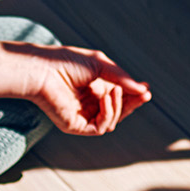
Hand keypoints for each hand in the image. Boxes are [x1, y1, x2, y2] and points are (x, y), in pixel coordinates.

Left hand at [25, 44, 150, 135]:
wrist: (43, 70)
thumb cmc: (66, 63)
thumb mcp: (100, 65)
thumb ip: (122, 78)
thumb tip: (144, 90)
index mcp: (94, 89)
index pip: (119, 97)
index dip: (134, 94)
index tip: (146, 88)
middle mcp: (89, 104)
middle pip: (119, 111)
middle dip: (133, 103)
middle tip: (145, 94)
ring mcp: (83, 116)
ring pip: (112, 120)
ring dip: (119, 105)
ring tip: (114, 89)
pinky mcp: (76, 125)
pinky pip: (101, 127)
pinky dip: (108, 113)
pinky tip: (105, 97)